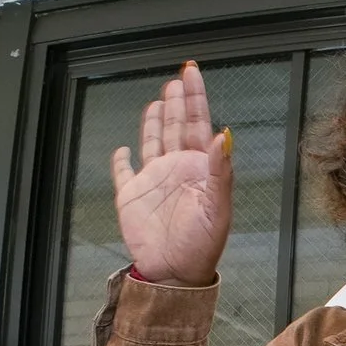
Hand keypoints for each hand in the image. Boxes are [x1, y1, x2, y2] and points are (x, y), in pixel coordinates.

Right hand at [111, 64, 233, 287]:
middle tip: (178, 78)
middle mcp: (177, 169)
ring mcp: (153, 181)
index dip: (196, 97)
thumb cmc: (202, 247)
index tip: (192, 72)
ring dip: (154, 120)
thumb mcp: (217, 209)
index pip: (198, 124)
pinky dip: (122, 160)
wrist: (174, 274)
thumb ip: (220, 172)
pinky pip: (124, 172)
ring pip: (153, 141)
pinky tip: (123, 149)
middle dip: (178, 101)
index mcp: (198, 169)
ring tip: (160, 99)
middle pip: (176, 126)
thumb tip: (223, 135)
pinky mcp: (131, 196)